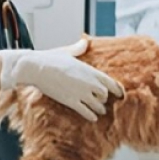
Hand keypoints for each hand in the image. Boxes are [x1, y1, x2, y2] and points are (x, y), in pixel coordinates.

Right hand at [0, 40, 123, 121]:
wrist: (37, 68)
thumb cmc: (51, 58)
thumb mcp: (68, 52)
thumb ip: (79, 48)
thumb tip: (85, 41)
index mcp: (90, 70)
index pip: (111, 82)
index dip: (117, 90)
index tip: (120, 94)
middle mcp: (89, 83)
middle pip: (105, 95)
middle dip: (104, 99)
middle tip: (103, 102)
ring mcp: (81, 93)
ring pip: (98, 106)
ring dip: (99, 109)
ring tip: (99, 111)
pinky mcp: (71, 102)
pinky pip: (86, 112)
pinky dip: (91, 116)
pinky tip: (93, 118)